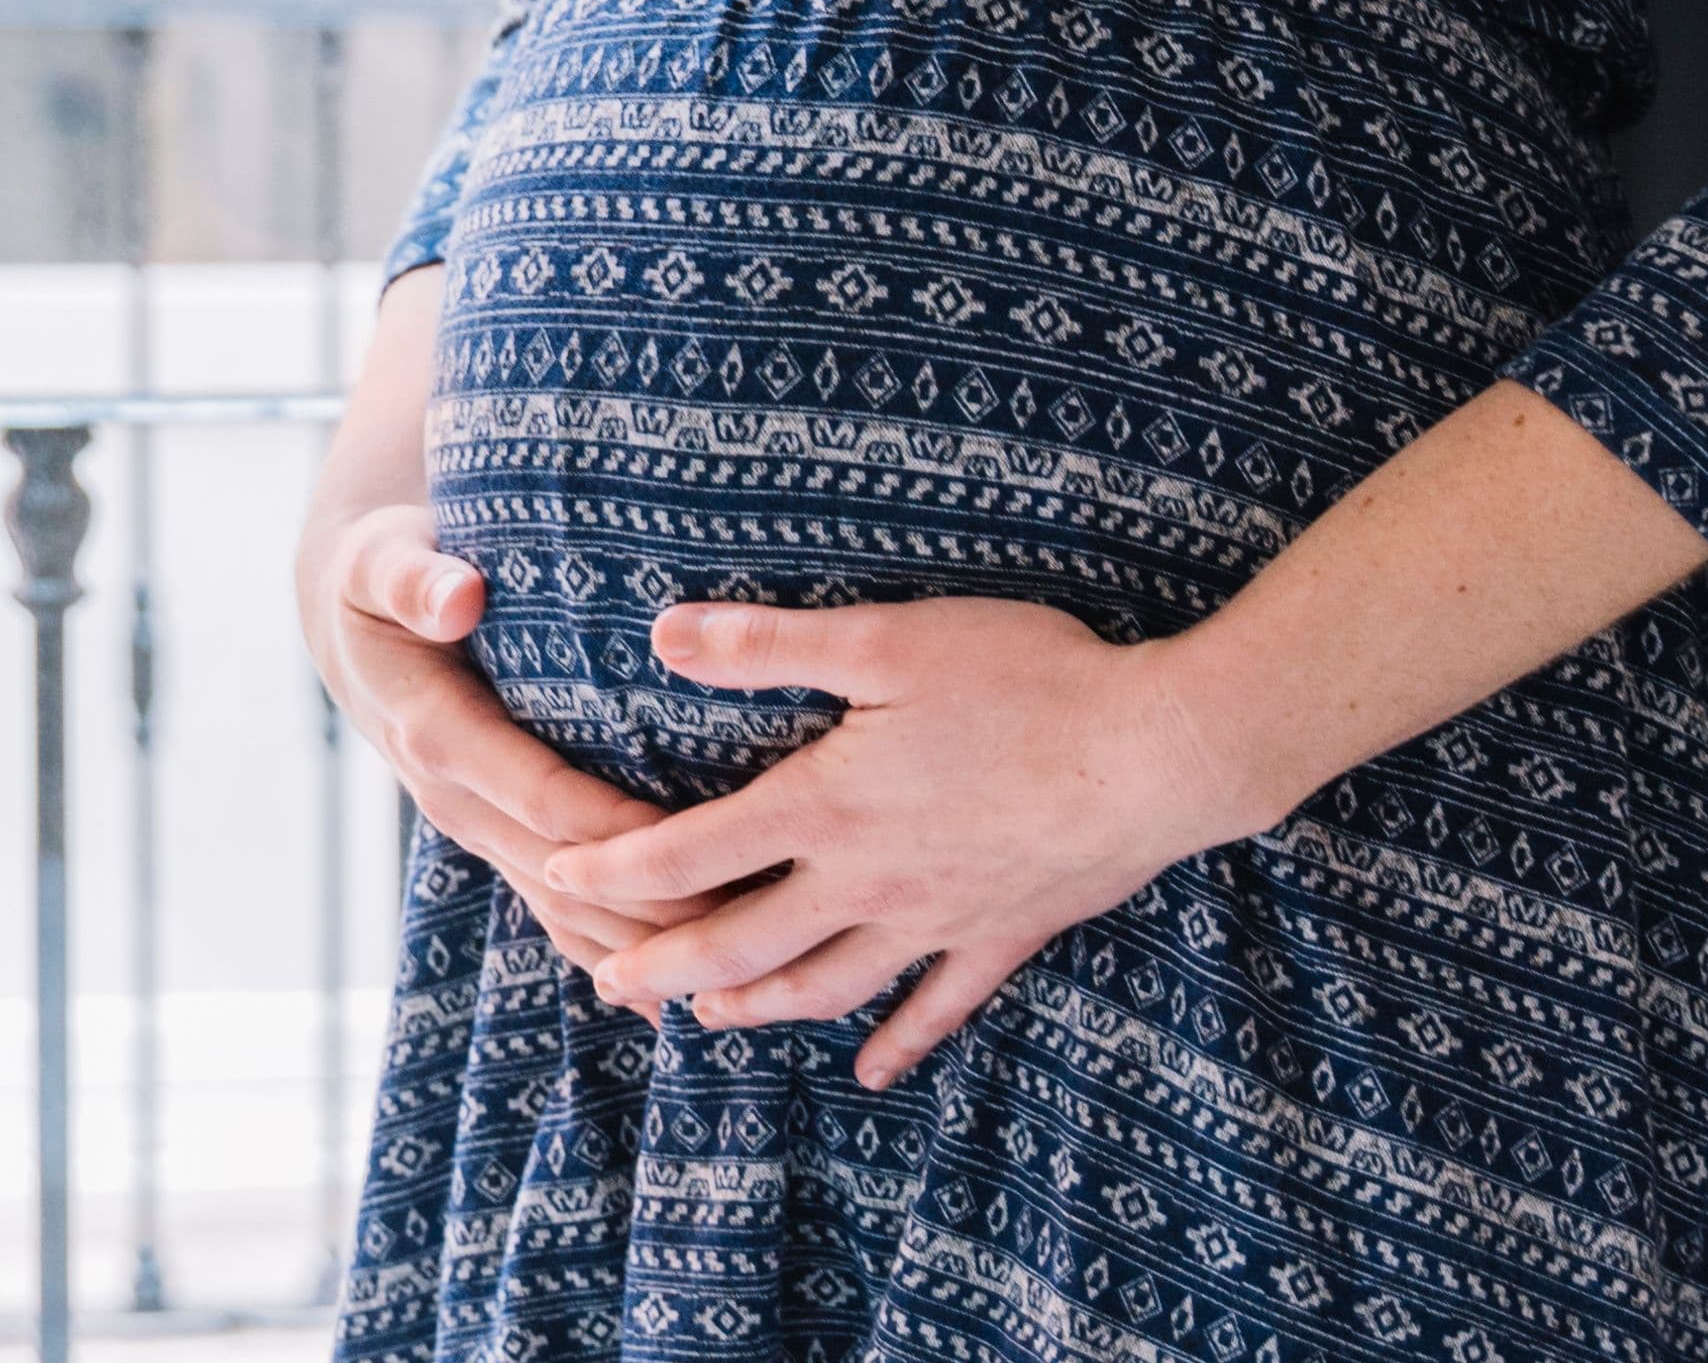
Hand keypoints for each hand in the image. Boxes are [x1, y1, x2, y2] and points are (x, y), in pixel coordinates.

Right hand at [302, 502, 715, 982]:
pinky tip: (671, 999)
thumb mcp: (378, 561)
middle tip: (749, 916)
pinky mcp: (494, 837)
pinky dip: (608, 950)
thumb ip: (415, 580)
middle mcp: (456, 799)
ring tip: (733, 966)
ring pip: (561, 909)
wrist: (348, 625)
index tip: (699, 842)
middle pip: (566, 873)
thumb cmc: (376, 576)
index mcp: (439, 735)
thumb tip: (460, 598)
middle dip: (652, 902)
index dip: (621, 830)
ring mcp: (474, 828)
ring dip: (640, 942)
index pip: (545, 798)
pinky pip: (551, 909)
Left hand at [542, 595, 1238, 1086]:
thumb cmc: (1023, 678)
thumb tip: (661, 635)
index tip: (554, 874)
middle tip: (604, 979)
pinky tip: (875, 1072)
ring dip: (758, 1005)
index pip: (693, 852)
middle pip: (743, 943)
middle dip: (664, 964)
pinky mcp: (1002, 933)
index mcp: (826, 806)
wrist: (1153, 752)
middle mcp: (867, 882)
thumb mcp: (884, 640)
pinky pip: (937, 1007)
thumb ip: (768, 645)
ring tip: (708, 1018)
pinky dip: (898, 1042)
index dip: (617, 867)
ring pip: (825, 987)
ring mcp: (936, 920)